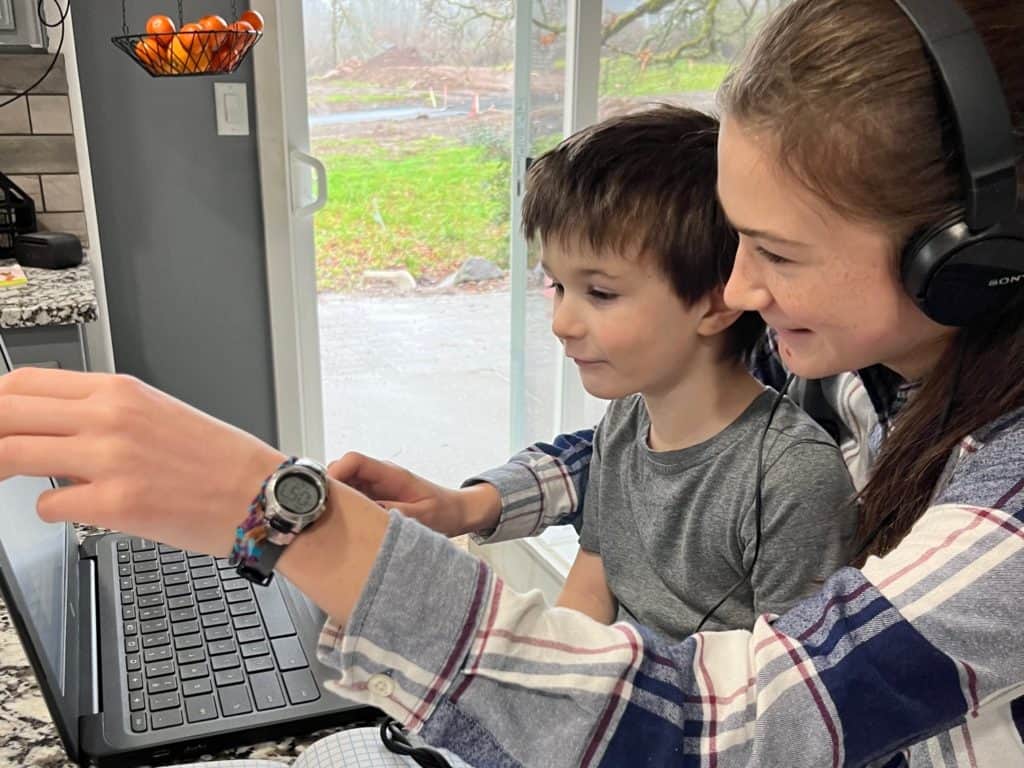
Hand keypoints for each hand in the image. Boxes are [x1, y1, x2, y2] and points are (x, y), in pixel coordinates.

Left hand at [0, 368, 283, 557]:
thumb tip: (51, 431)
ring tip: (11, 481)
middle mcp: (111, 418)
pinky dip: (54, 512)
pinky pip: (49, 507)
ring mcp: (112, 460)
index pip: (24, 383)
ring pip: (10, 455)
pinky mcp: (117, 504)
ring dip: (1, 472)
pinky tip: (78, 509)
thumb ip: (101, 414)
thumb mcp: (158, 413)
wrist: (260, 494)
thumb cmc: (218, 460)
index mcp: (121, 391)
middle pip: (4, 413)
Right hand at [328, 451, 499, 535]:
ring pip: (343, 485)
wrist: (456, 512)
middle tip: (321, 512)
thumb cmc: (443, 510)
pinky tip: (342, 524)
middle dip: (329, 489)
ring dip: (335, 500)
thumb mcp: (422, 516)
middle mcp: (379, 476)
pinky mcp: (374, 497)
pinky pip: (351, 497)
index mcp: (390, 474)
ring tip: (330, 521)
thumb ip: (395, 513)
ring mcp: (375, 486)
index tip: (324, 493)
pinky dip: (343, 508)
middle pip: (342, 471)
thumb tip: (367, 512)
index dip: (335, 473)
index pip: (354, 461)